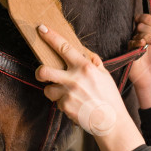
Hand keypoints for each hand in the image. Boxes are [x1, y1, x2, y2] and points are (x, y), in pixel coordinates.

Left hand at [35, 24, 143, 150]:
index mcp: (85, 67)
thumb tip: (84, 53)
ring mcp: (68, 93)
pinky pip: (56, 102)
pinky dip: (63, 103)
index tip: (41, 28)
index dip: (50, 37)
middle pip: (44, 71)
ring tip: (67, 95)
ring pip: (48, 89)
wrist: (111, 121)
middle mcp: (74, 79)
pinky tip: (75, 105)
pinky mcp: (65, 106)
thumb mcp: (105, 75)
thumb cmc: (109, 97)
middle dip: (39, 72)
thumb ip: (93, 62)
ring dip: (54, 91)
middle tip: (42, 73)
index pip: (64, 48)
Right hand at [128, 14, 150, 88]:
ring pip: (137, 32)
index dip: (148, 18)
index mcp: (147, 34)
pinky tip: (143, 45)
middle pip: (141, 24)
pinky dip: (138, 41)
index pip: (143, 19)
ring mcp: (133, 44)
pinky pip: (131, 42)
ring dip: (149, 36)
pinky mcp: (128, 52)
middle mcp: (138, 37)